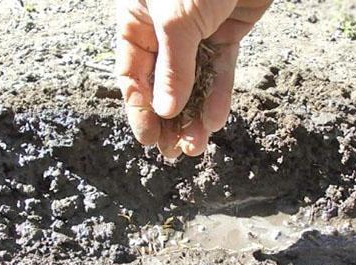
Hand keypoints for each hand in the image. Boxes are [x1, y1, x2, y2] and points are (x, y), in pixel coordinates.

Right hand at [116, 0, 271, 157]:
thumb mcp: (176, 20)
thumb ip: (172, 67)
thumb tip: (166, 111)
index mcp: (136, 23)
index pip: (131, 76)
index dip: (140, 111)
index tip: (150, 141)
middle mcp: (162, 32)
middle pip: (162, 86)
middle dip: (169, 121)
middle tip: (175, 153)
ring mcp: (195, 34)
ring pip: (192, 83)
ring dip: (194, 116)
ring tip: (196, 147)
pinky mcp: (224, 34)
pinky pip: (219, 70)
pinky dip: (218, 94)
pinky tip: (215, 121)